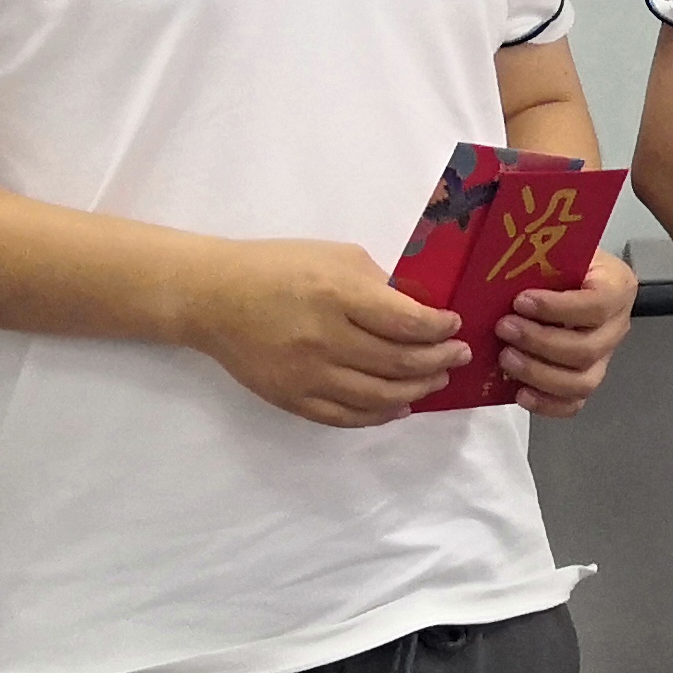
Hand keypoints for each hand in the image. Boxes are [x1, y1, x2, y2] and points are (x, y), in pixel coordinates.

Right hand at [183, 238, 468, 427]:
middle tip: (458, 355)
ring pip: (380, 397)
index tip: (454, 325)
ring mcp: (308, 376)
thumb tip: (418, 312)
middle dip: (439, 360)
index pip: (407, 323)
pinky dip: (380, 415)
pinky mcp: (293, 399)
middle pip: (400, 363)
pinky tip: (400, 407)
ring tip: (436, 380)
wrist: (214, 297)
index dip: (439, 328)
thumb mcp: (336, 256)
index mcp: (338, 295)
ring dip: (418, 390)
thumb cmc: (279, 267)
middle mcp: (326, 340)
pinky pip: (347, 417)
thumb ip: (378, 285)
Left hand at [494, 252, 639, 418]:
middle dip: (540, 342)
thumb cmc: (564, 260)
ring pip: (583, 381)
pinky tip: (520, 393)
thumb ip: (544, 255)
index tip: (520, 301)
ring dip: (540, 373)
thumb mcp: (562, 247)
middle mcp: (616, 326)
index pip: (596, 304)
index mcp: (617, 287)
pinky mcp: (587, 378)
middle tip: (503, 328)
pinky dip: (547, 403)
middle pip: (587, 349)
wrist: (574, 275)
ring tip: (506, 358)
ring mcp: (605, 357)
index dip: (557, 308)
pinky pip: (574, 403)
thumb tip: (502, 262)